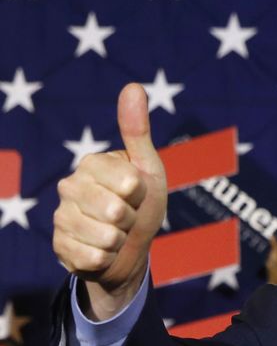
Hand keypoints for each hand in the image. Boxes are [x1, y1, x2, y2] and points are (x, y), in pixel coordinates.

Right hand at [52, 84, 166, 319]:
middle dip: (132, 219)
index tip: (137, 193)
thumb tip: (133, 86)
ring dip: (120, 241)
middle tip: (128, 216)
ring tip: (116, 234)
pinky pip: (91, 258)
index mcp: (91, 164)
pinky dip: (106, 259)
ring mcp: (61, 217)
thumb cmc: (142, 204)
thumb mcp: (148, 168)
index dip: (141, 194)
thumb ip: (137, 131)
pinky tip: (102, 252)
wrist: (131, 248)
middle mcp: (69, 187)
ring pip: (104, 236)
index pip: (128, 183)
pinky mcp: (59, 247)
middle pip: (115, 211)